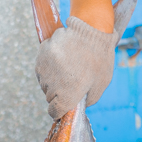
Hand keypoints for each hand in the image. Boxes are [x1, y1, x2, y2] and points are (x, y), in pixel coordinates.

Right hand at [35, 0, 136, 119]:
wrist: (92, 29)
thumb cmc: (100, 58)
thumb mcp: (100, 85)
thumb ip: (87, 100)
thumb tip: (75, 105)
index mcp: (67, 96)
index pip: (54, 112)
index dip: (59, 111)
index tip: (63, 106)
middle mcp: (52, 85)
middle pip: (50, 97)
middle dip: (59, 93)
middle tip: (72, 81)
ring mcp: (45, 69)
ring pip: (44, 82)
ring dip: (53, 79)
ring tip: (68, 67)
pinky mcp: (41, 55)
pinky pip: (42, 68)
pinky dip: (50, 66)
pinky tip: (62, 59)